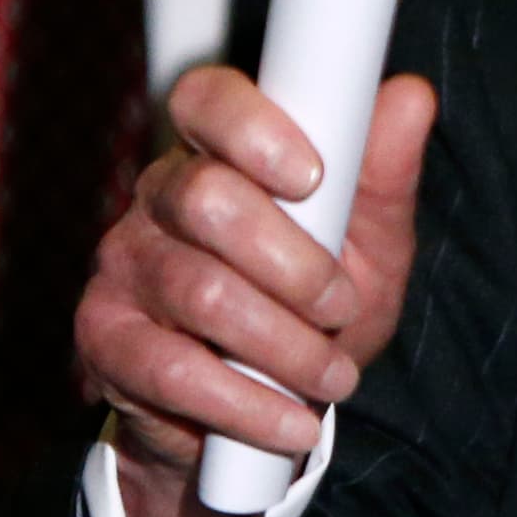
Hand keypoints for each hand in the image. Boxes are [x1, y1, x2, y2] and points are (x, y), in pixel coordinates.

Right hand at [77, 67, 434, 516]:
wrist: (262, 411)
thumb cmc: (317, 304)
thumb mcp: (369, 241)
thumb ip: (384, 174)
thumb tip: (410, 96)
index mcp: (218, 151)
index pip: (206, 99)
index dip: (252, 128)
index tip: (312, 176)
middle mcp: (158, 197)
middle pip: (206, 199)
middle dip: (294, 264)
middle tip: (343, 306)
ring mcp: (124, 266)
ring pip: (201, 292)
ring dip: (286, 345)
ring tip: (333, 375)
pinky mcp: (107, 339)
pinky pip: (172, 371)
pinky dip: (247, 403)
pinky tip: (291, 420)